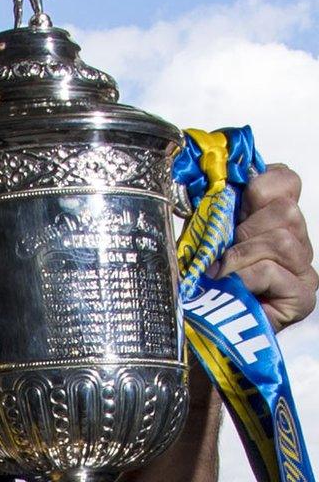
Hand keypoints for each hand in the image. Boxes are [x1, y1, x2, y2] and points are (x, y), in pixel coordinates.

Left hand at [216, 163, 317, 331]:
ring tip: (222, 271)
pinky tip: (231, 285)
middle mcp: (296, 240)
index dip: (260, 184)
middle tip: (223, 249)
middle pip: (286, 209)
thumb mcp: (202, 234)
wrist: (202, 330)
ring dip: (241, 254)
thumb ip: (212, 207)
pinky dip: (245, 276)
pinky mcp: (302, 296)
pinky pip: (274, 271)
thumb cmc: (202, 281)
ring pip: (282, 241)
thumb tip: (206, 175)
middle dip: (245, 227)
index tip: (234, 202)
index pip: (286, 179)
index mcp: (272, 218)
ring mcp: (303, 269)